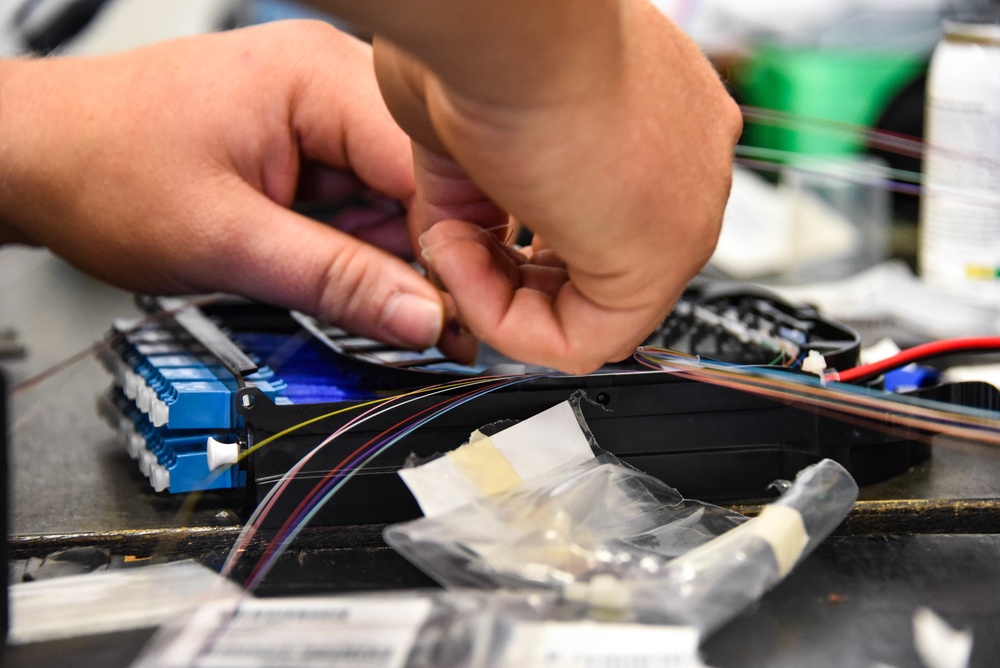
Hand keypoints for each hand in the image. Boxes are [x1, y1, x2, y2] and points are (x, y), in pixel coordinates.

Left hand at [0, 21, 455, 352]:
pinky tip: (367, 289)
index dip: (456, 244)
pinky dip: (368, 251)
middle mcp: (328, 82)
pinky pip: (363, 201)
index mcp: (317, 78)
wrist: (33, 158)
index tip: (465, 312)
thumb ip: (335, 282)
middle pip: (424, 178)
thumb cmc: (98, 167)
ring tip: (397, 318)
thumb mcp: (225, 240)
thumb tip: (422, 318)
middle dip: (432, 257)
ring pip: (400, 196)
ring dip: (401, 259)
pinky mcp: (305, 145)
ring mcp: (319, 113)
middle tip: (441, 328)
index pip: (429, 163)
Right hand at [317, 0, 742, 372]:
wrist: (498, 13)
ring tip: (449, 243)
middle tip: (451, 242)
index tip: (461, 225)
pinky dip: (506, 322)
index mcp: (651, 117)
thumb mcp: (470, 125)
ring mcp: (683, 209)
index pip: (589, 218)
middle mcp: (681, 164)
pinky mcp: (662, 257)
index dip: (509, 243)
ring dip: (497, 295)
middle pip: (592, 269)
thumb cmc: (484, 29)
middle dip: (504, 273)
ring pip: (590, 313)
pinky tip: (462, 260)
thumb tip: (460, 235)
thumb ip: (478, 192)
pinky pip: (582, 341)